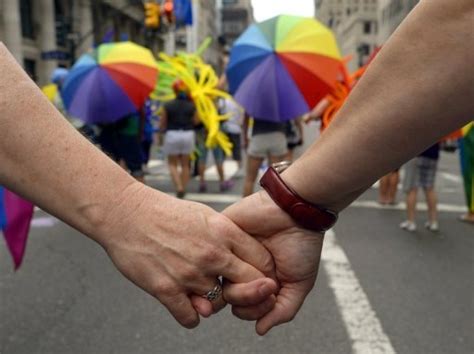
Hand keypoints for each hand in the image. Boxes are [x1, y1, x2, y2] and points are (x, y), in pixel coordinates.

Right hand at [96, 182, 275, 328]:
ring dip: (211, 304)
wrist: (126, 213)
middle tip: (232, 292)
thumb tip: (244, 261)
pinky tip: (185, 303)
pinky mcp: (165, 289)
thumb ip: (227, 238)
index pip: (263, 261)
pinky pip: (191, 319)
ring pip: (217, 306)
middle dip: (246, 294)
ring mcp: (189, 273)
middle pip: (251, 287)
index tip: (255, 278)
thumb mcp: (205, 215)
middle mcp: (211, 254)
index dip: (263, 274)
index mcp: (224, 232)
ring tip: (198, 291)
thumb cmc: (166, 213)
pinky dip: (190, 316)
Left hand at [223, 190, 323, 334]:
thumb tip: (260, 330)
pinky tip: (247, 259)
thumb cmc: (301, 245)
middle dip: (248, 299)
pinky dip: (231, 261)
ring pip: (219, 280)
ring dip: (239, 284)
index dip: (255, 310)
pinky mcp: (222, 235)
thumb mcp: (300, 283)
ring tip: (261, 275)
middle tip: (268, 285)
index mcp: (256, 282)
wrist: (296, 211)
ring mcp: (230, 253)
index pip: (243, 308)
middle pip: (229, 299)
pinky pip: (215, 256)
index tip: (273, 296)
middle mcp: (241, 270)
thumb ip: (283, 310)